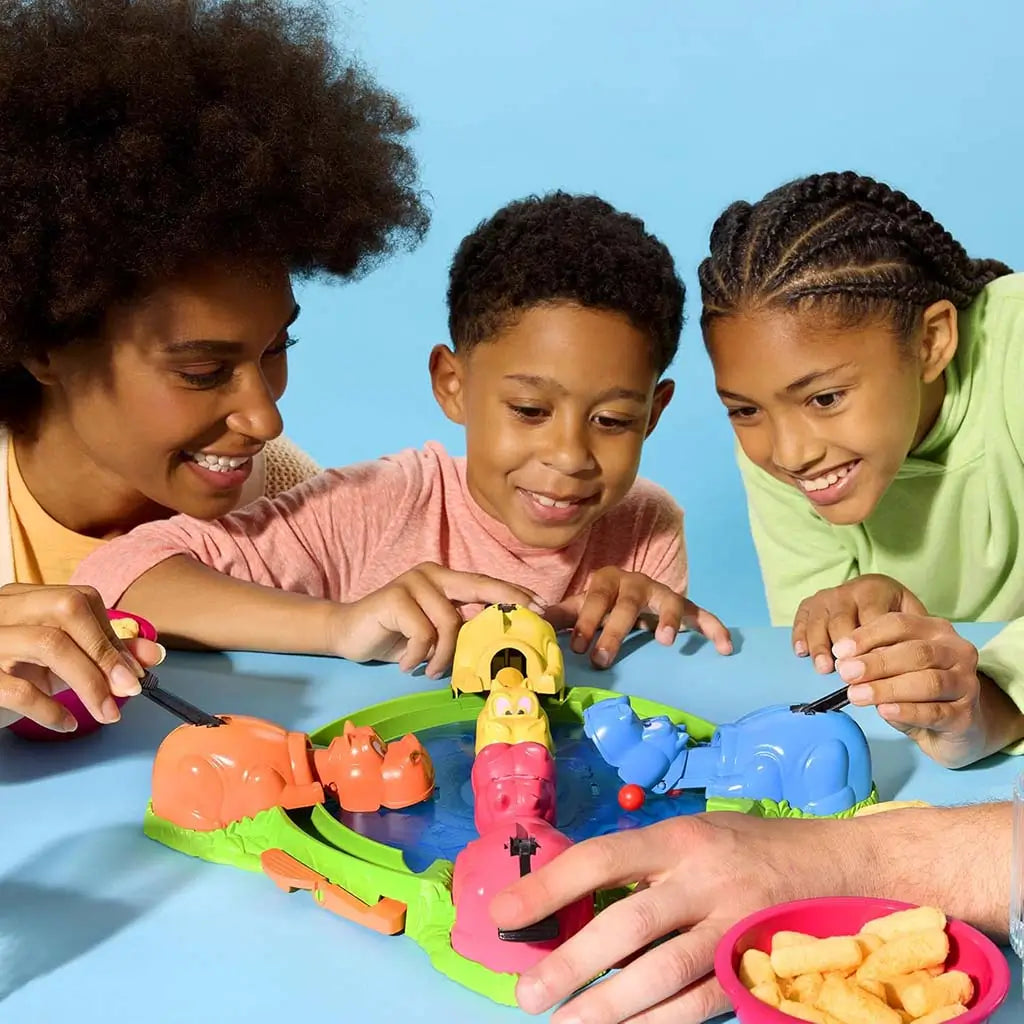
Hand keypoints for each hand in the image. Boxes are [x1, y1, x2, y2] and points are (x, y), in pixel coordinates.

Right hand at [0, 583, 163, 731]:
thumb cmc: (8, 675)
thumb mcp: (55, 661)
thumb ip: (100, 653)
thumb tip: (154, 654)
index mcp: (22, 598)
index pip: (79, 599)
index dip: (112, 634)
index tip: (136, 670)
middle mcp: (2, 610)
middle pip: (67, 608)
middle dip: (106, 651)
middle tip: (129, 689)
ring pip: (49, 643)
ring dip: (89, 682)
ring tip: (108, 713)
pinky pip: (18, 688)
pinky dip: (50, 709)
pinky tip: (66, 724)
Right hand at [328, 562, 545, 677]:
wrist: (348, 634)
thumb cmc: (396, 636)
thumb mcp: (434, 634)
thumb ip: (460, 631)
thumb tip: (500, 647)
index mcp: (446, 580)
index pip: (486, 584)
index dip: (514, 595)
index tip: (542, 607)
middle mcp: (433, 574)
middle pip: (479, 586)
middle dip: (508, 602)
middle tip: (528, 620)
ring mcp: (413, 582)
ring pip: (449, 622)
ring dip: (443, 655)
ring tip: (431, 670)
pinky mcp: (394, 596)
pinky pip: (423, 632)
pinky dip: (419, 656)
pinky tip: (406, 664)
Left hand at [490, 813, 853, 1023]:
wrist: (842, 865)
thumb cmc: (752, 848)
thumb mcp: (694, 836)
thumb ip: (643, 867)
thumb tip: (573, 905)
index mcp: (679, 837)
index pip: (602, 858)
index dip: (548, 887)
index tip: (502, 915)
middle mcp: (704, 877)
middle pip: (630, 923)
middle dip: (574, 962)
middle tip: (528, 994)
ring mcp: (735, 925)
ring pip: (665, 972)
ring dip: (611, 1006)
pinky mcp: (758, 966)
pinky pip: (703, 1002)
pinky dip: (662, 1023)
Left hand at [545, 568, 730, 666]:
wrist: (631, 590)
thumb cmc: (601, 604)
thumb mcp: (580, 607)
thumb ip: (560, 615)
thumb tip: (529, 620)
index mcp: (605, 582)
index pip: (593, 600)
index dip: (585, 622)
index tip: (578, 649)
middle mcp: (634, 583)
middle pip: (627, 605)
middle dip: (614, 631)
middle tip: (603, 659)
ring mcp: (661, 593)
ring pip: (668, 602)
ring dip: (668, 618)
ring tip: (665, 641)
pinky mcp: (684, 606)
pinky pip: (702, 615)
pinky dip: (714, 628)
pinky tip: (725, 647)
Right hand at [792, 574, 925, 672]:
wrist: (876, 594)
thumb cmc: (895, 613)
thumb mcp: (912, 617)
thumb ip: (909, 636)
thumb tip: (902, 665)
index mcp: (875, 589)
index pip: (873, 618)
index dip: (872, 645)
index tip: (873, 670)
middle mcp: (847, 590)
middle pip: (842, 620)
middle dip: (844, 649)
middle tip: (847, 674)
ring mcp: (825, 597)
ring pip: (819, 622)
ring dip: (820, 646)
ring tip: (824, 669)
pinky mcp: (808, 605)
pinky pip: (800, 620)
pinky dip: (799, 636)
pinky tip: (801, 653)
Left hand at [834, 612, 1023, 766]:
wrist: (957, 726)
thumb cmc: (918, 690)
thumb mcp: (895, 668)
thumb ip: (876, 659)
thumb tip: (845, 661)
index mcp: (936, 630)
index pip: (900, 624)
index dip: (867, 636)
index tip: (839, 651)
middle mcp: (957, 652)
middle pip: (915, 652)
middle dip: (876, 663)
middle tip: (846, 674)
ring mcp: (967, 684)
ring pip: (927, 682)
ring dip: (888, 688)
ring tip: (857, 695)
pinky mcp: (966, 716)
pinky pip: (935, 712)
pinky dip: (907, 711)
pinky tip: (885, 711)